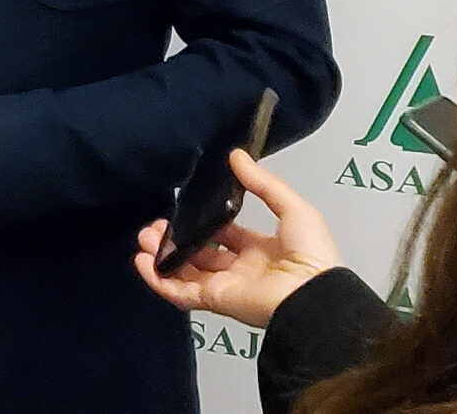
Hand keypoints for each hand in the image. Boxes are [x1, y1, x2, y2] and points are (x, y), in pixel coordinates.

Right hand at [133, 149, 340, 328]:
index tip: (187, 209)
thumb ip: (262, 183)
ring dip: (163, 256)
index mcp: (262, 250)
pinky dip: (159, 280)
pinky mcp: (214, 301)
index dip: (206, 223)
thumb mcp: (292, 208)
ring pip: (185, 272)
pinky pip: (180, 293)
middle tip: (156, 226)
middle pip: (200, 254)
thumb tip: (236, 156)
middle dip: (177, 240)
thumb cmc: (310, 253)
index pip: (227, 236)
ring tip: (144, 238)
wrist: (313, 295)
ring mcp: (226, 286)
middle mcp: (242, 269)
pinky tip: (143, 262)